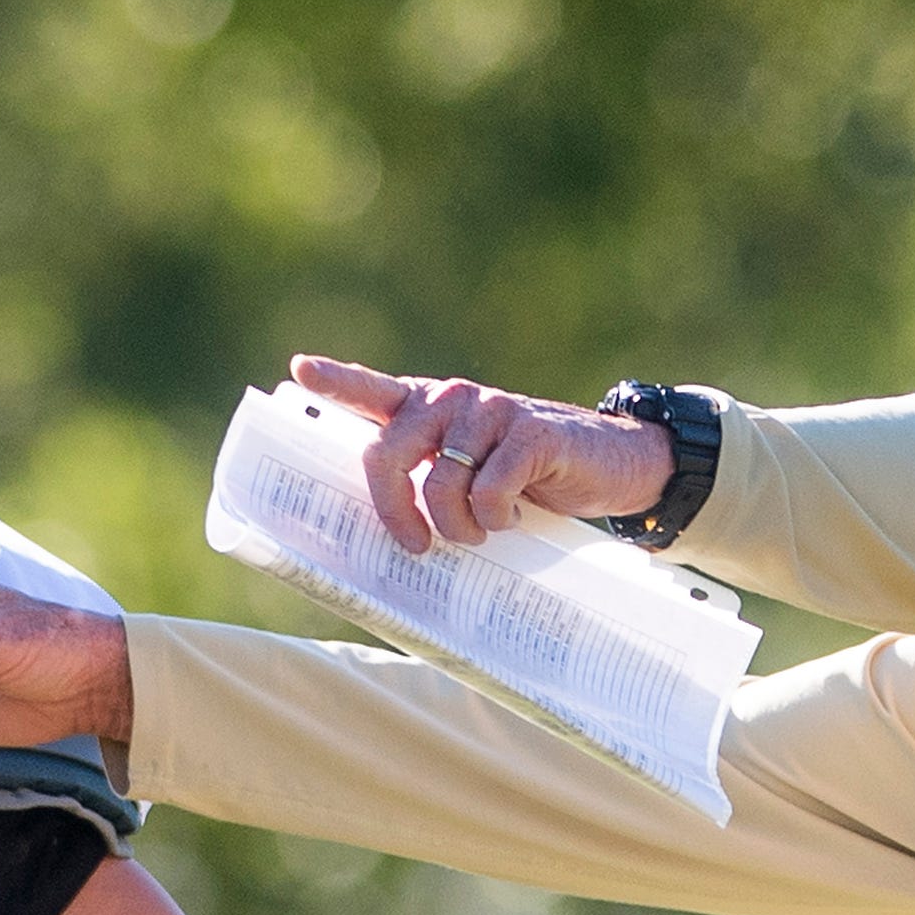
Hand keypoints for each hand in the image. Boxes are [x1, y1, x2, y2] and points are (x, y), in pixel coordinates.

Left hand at [288, 354, 675, 551]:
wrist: (614, 467)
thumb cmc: (530, 480)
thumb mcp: (471, 474)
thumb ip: (429, 478)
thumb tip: (388, 530)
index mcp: (429, 407)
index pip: (373, 390)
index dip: (336, 380)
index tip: (301, 369)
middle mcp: (453, 398)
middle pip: (387, 451)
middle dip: (393, 510)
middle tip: (415, 544)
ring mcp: (491, 410)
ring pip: (439, 483)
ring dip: (457, 527)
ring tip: (483, 531)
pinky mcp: (530, 432)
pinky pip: (488, 492)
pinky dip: (496, 519)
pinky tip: (515, 514)